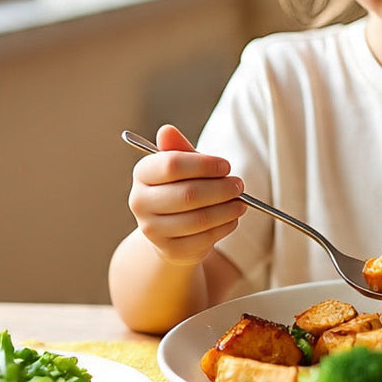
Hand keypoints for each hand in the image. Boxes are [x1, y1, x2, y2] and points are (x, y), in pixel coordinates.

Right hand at [127, 124, 245, 265]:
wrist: (170, 230)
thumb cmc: (181, 188)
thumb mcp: (183, 166)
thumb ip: (180, 149)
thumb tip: (167, 130)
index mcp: (142, 174)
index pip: (172, 165)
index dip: (204, 164)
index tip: (226, 166)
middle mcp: (140, 202)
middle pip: (188, 194)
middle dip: (221, 189)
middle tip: (239, 185)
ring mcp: (152, 230)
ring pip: (198, 219)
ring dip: (227, 210)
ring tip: (241, 203)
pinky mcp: (170, 251)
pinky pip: (204, 239)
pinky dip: (224, 227)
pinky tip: (232, 219)